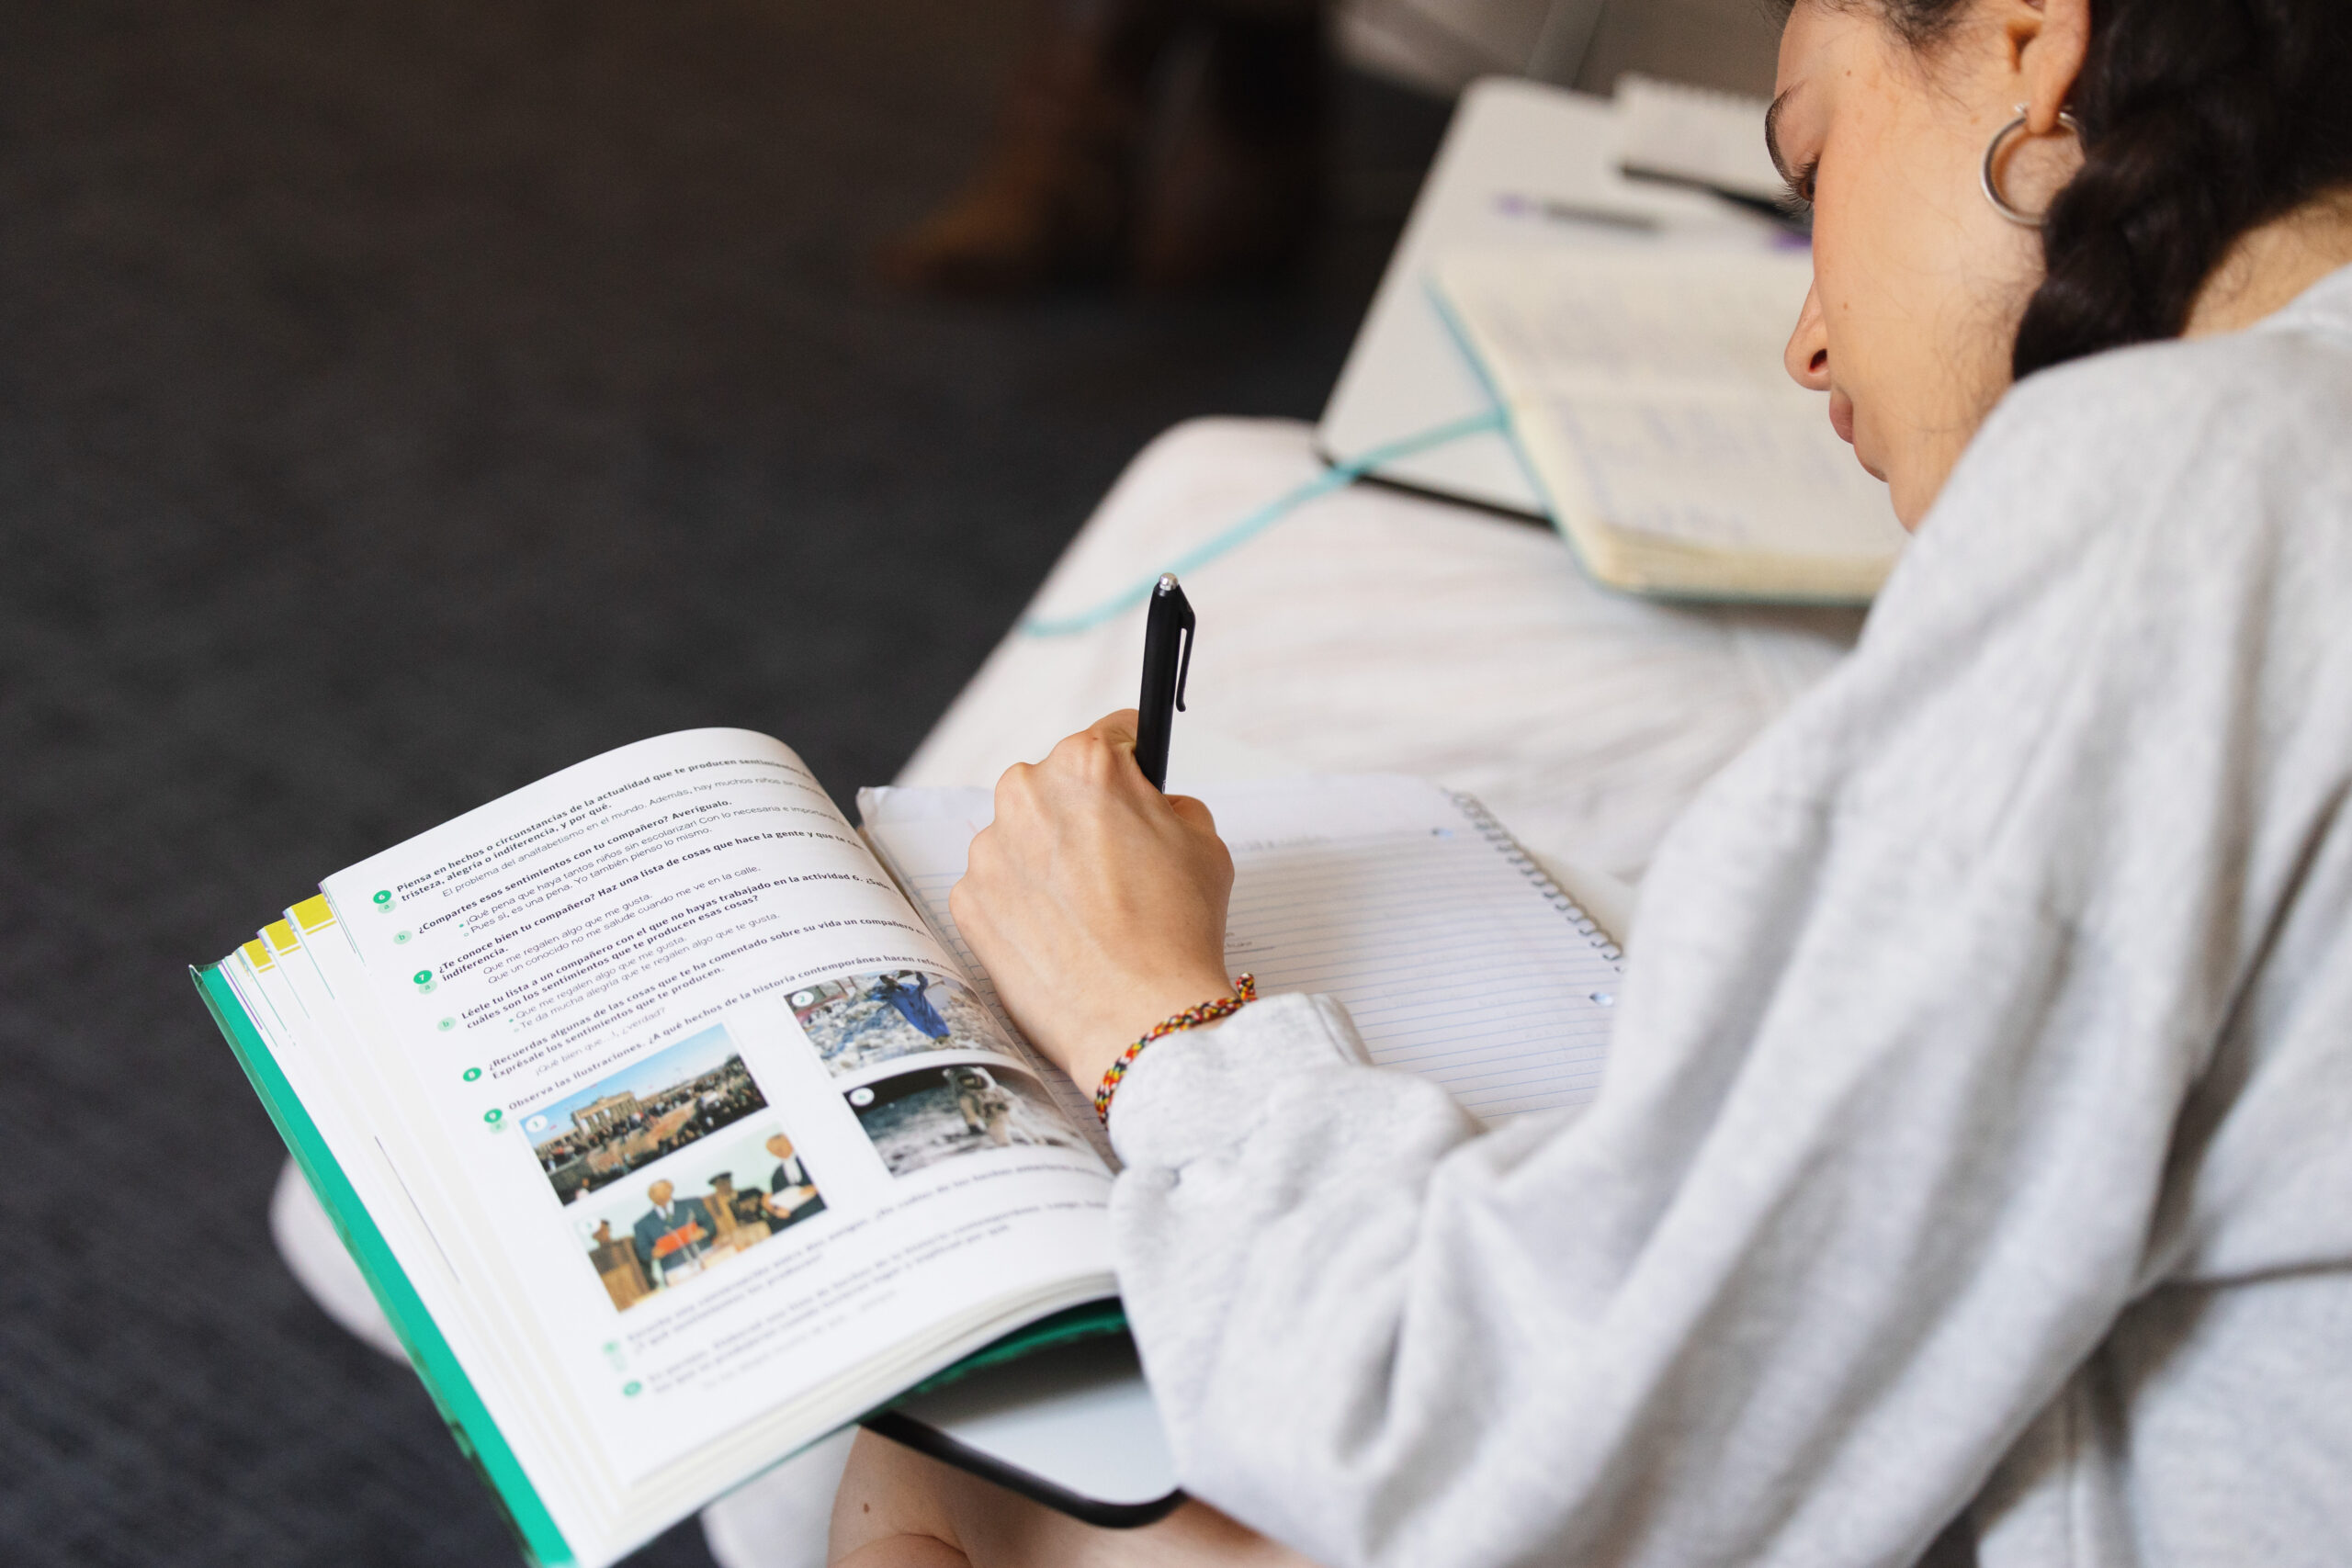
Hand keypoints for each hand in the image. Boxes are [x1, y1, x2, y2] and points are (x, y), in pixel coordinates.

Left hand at [951, 711, 1236, 1090]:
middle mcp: (1025, 793)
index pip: (1113, 735)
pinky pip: (999, 883)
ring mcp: (989, 848)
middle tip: (1120, 862)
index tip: (1136, 778)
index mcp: (1086, 764)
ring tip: (1091, 909)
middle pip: (1059, 784)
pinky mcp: (968, 900)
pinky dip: (1024, 901)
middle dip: (1086, 813)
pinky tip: (1062, 933)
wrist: (1138, 1016)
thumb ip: (1171, 804)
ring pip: (1024, 835)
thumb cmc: (1177, 930)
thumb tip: (1149, 805)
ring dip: (1049, 857)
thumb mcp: (1205, 843)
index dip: (1136, 760)